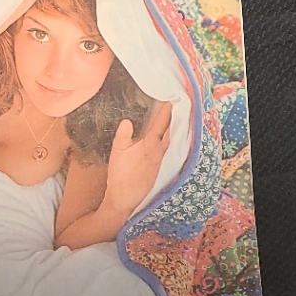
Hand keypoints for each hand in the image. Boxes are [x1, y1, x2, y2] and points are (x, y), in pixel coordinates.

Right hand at [101, 101, 172, 216]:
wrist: (125, 197)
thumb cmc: (121, 174)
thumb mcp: (118, 152)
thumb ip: (123, 135)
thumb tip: (127, 120)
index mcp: (151, 143)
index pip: (161, 122)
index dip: (166, 110)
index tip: (172, 98)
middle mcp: (159, 150)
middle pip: (170, 130)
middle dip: (173, 117)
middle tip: (178, 104)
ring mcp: (160, 159)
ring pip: (170, 139)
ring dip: (172, 128)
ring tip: (174, 118)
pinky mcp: (158, 167)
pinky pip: (167, 148)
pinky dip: (169, 139)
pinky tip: (166, 139)